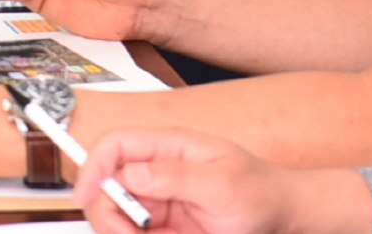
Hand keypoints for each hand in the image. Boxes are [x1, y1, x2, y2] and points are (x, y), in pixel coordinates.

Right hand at [75, 129, 364, 233]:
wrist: (285, 217)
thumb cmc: (261, 192)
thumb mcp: (221, 184)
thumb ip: (175, 176)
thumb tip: (130, 174)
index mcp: (167, 147)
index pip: (114, 146)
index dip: (92, 167)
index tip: (87, 196)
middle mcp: (157, 171)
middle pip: (108, 187)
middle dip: (109, 213)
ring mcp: (159, 200)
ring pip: (118, 216)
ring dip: (123, 232)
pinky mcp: (164, 226)